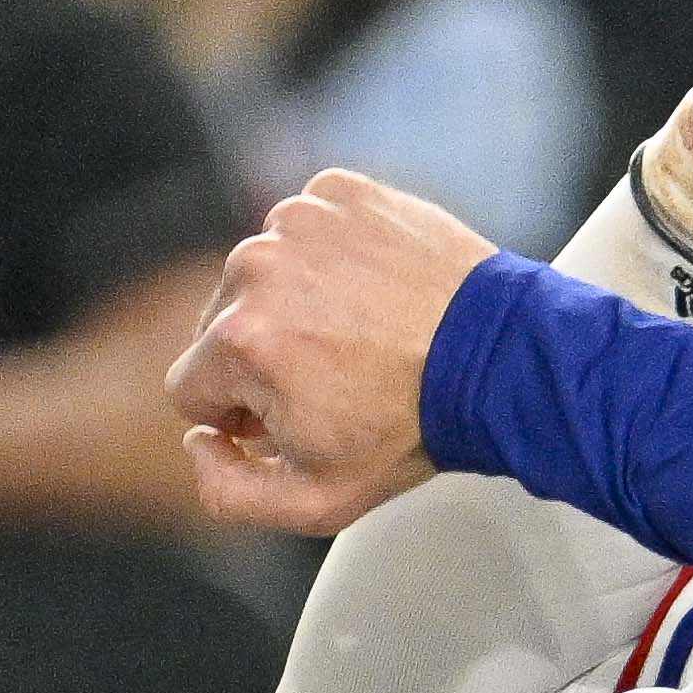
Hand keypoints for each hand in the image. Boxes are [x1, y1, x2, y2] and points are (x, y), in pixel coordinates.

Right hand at [168, 170, 497, 533]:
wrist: (501, 357)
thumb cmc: (412, 428)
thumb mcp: (316, 500)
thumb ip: (228, 491)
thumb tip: (198, 442)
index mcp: (237, 340)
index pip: (191, 387)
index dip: (240, 415)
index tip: (294, 415)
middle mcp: (256, 267)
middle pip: (221, 326)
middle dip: (264, 357)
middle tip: (336, 377)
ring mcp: (299, 220)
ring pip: (262, 275)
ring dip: (295, 303)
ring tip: (360, 333)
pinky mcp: (338, 192)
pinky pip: (307, 231)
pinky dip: (331, 258)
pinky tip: (373, 292)